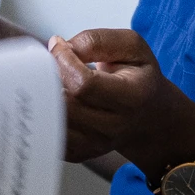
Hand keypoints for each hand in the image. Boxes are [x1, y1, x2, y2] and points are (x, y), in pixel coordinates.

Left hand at [48, 28, 194, 170]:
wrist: (149, 117)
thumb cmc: (139, 79)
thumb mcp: (131, 47)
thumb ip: (96, 41)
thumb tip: (60, 47)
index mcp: (132, 98)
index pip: (84, 84)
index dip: (64, 61)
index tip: (59, 46)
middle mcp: (114, 127)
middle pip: (66, 104)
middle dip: (52, 78)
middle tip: (53, 63)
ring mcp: (95, 145)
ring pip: (53, 121)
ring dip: (45, 96)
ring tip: (55, 80)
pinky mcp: (79, 153)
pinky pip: (49, 134)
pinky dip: (44, 114)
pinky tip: (54, 99)